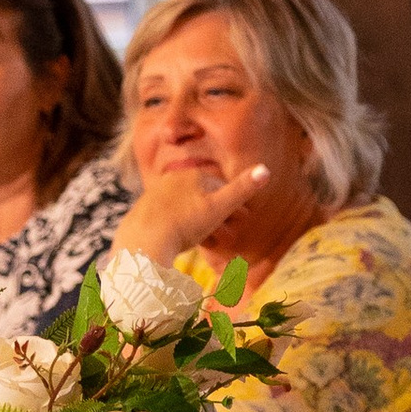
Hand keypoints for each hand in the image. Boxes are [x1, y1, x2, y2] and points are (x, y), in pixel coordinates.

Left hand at [113, 162, 271, 271]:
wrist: (144, 241)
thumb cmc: (185, 224)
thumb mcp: (219, 207)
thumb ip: (242, 189)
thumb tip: (266, 168)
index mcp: (193, 175)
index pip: (221, 186)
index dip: (235, 203)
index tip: (245, 219)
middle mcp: (174, 179)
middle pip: (204, 197)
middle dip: (219, 215)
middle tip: (231, 235)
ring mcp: (157, 193)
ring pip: (188, 208)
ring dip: (203, 224)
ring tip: (212, 242)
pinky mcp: (144, 210)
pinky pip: (171, 216)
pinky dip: (184, 227)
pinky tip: (187, 242)